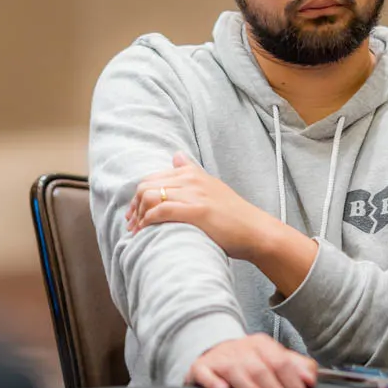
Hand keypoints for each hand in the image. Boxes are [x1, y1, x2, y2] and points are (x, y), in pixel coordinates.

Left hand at [126, 153, 279, 260]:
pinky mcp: (196, 211)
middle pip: (147, 186)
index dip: (138, 196)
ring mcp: (194, 194)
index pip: (152, 178)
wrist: (255, 231)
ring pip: (151, 196)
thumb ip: (192, 171)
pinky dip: (148, 221)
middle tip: (132, 224)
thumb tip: (176, 155)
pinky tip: (146, 231)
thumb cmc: (233, 215)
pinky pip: (161, 211)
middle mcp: (191, 180)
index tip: (134, 214)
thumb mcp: (211, 186)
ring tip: (137, 231)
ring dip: (138, 215)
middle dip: (134, 206)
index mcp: (192, 173)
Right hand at [186, 334, 317, 387]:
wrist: (212, 352)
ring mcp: (220, 358)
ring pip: (236, 371)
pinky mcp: (201, 368)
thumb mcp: (273, 359)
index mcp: (262, 345)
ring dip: (249, 387)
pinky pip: (205, 374)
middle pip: (262, 369)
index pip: (282, 362)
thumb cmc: (248, 361)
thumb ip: (296, 367)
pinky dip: (213, 382)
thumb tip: (310, 380)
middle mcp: (241, 349)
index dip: (293, 383)